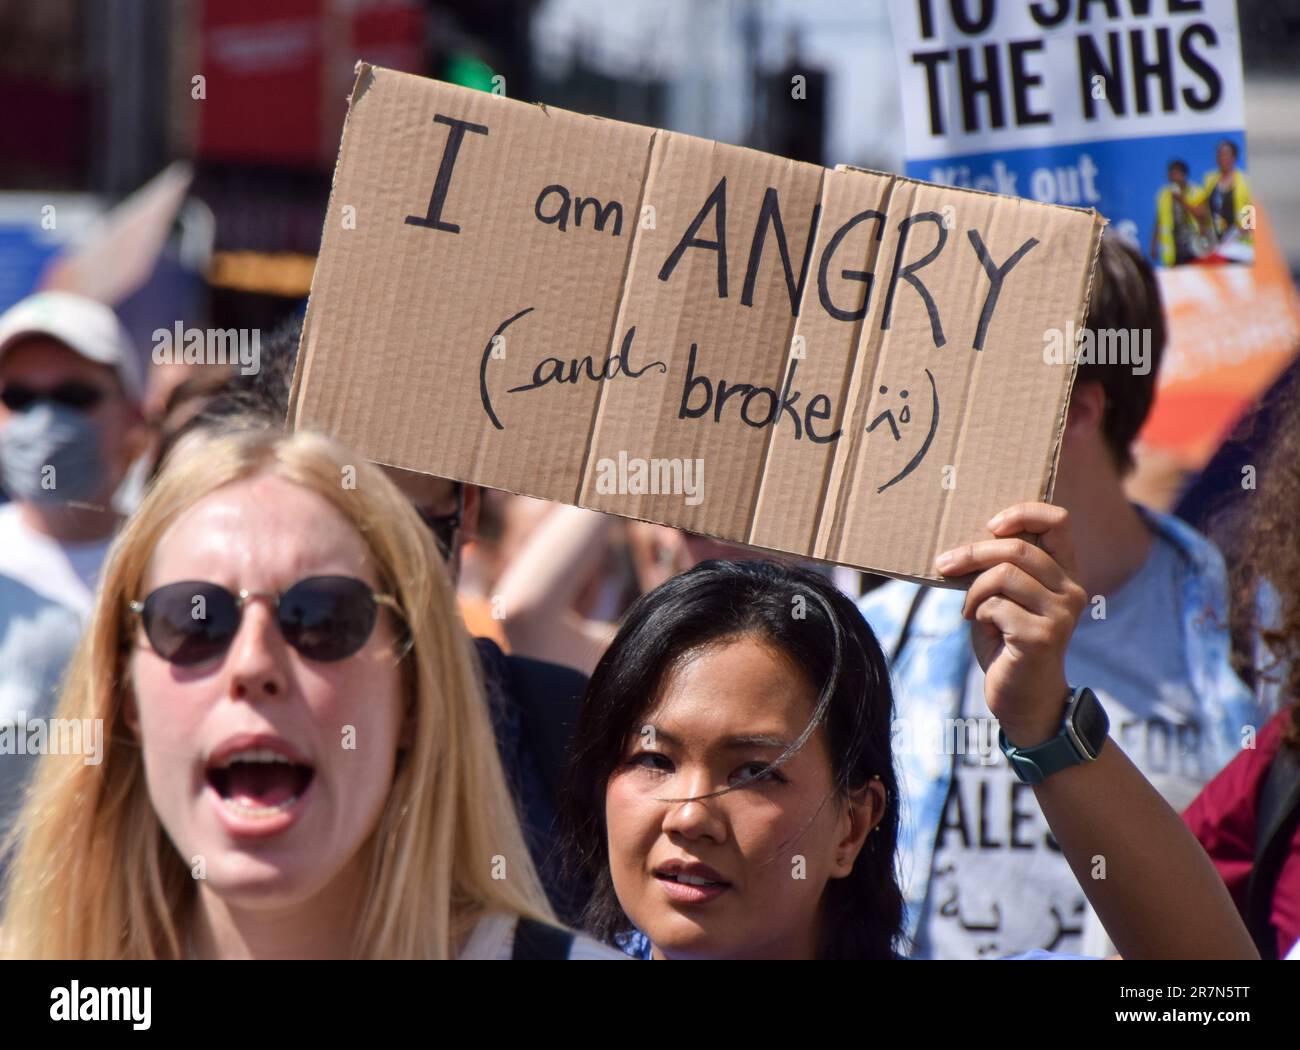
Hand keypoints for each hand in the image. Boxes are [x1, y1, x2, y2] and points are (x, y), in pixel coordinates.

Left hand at [933, 502, 1086, 746]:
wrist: (1023, 698)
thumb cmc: (1007, 641)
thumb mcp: (1005, 597)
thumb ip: (1001, 568)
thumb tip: (969, 539)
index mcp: (1066, 573)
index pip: (1059, 521)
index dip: (1023, 513)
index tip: (991, 524)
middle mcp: (1071, 589)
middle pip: (1018, 548)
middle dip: (972, 553)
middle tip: (944, 565)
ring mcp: (1060, 614)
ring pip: (1003, 575)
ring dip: (973, 591)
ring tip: (970, 610)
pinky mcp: (1042, 636)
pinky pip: (995, 606)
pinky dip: (978, 614)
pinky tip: (985, 630)